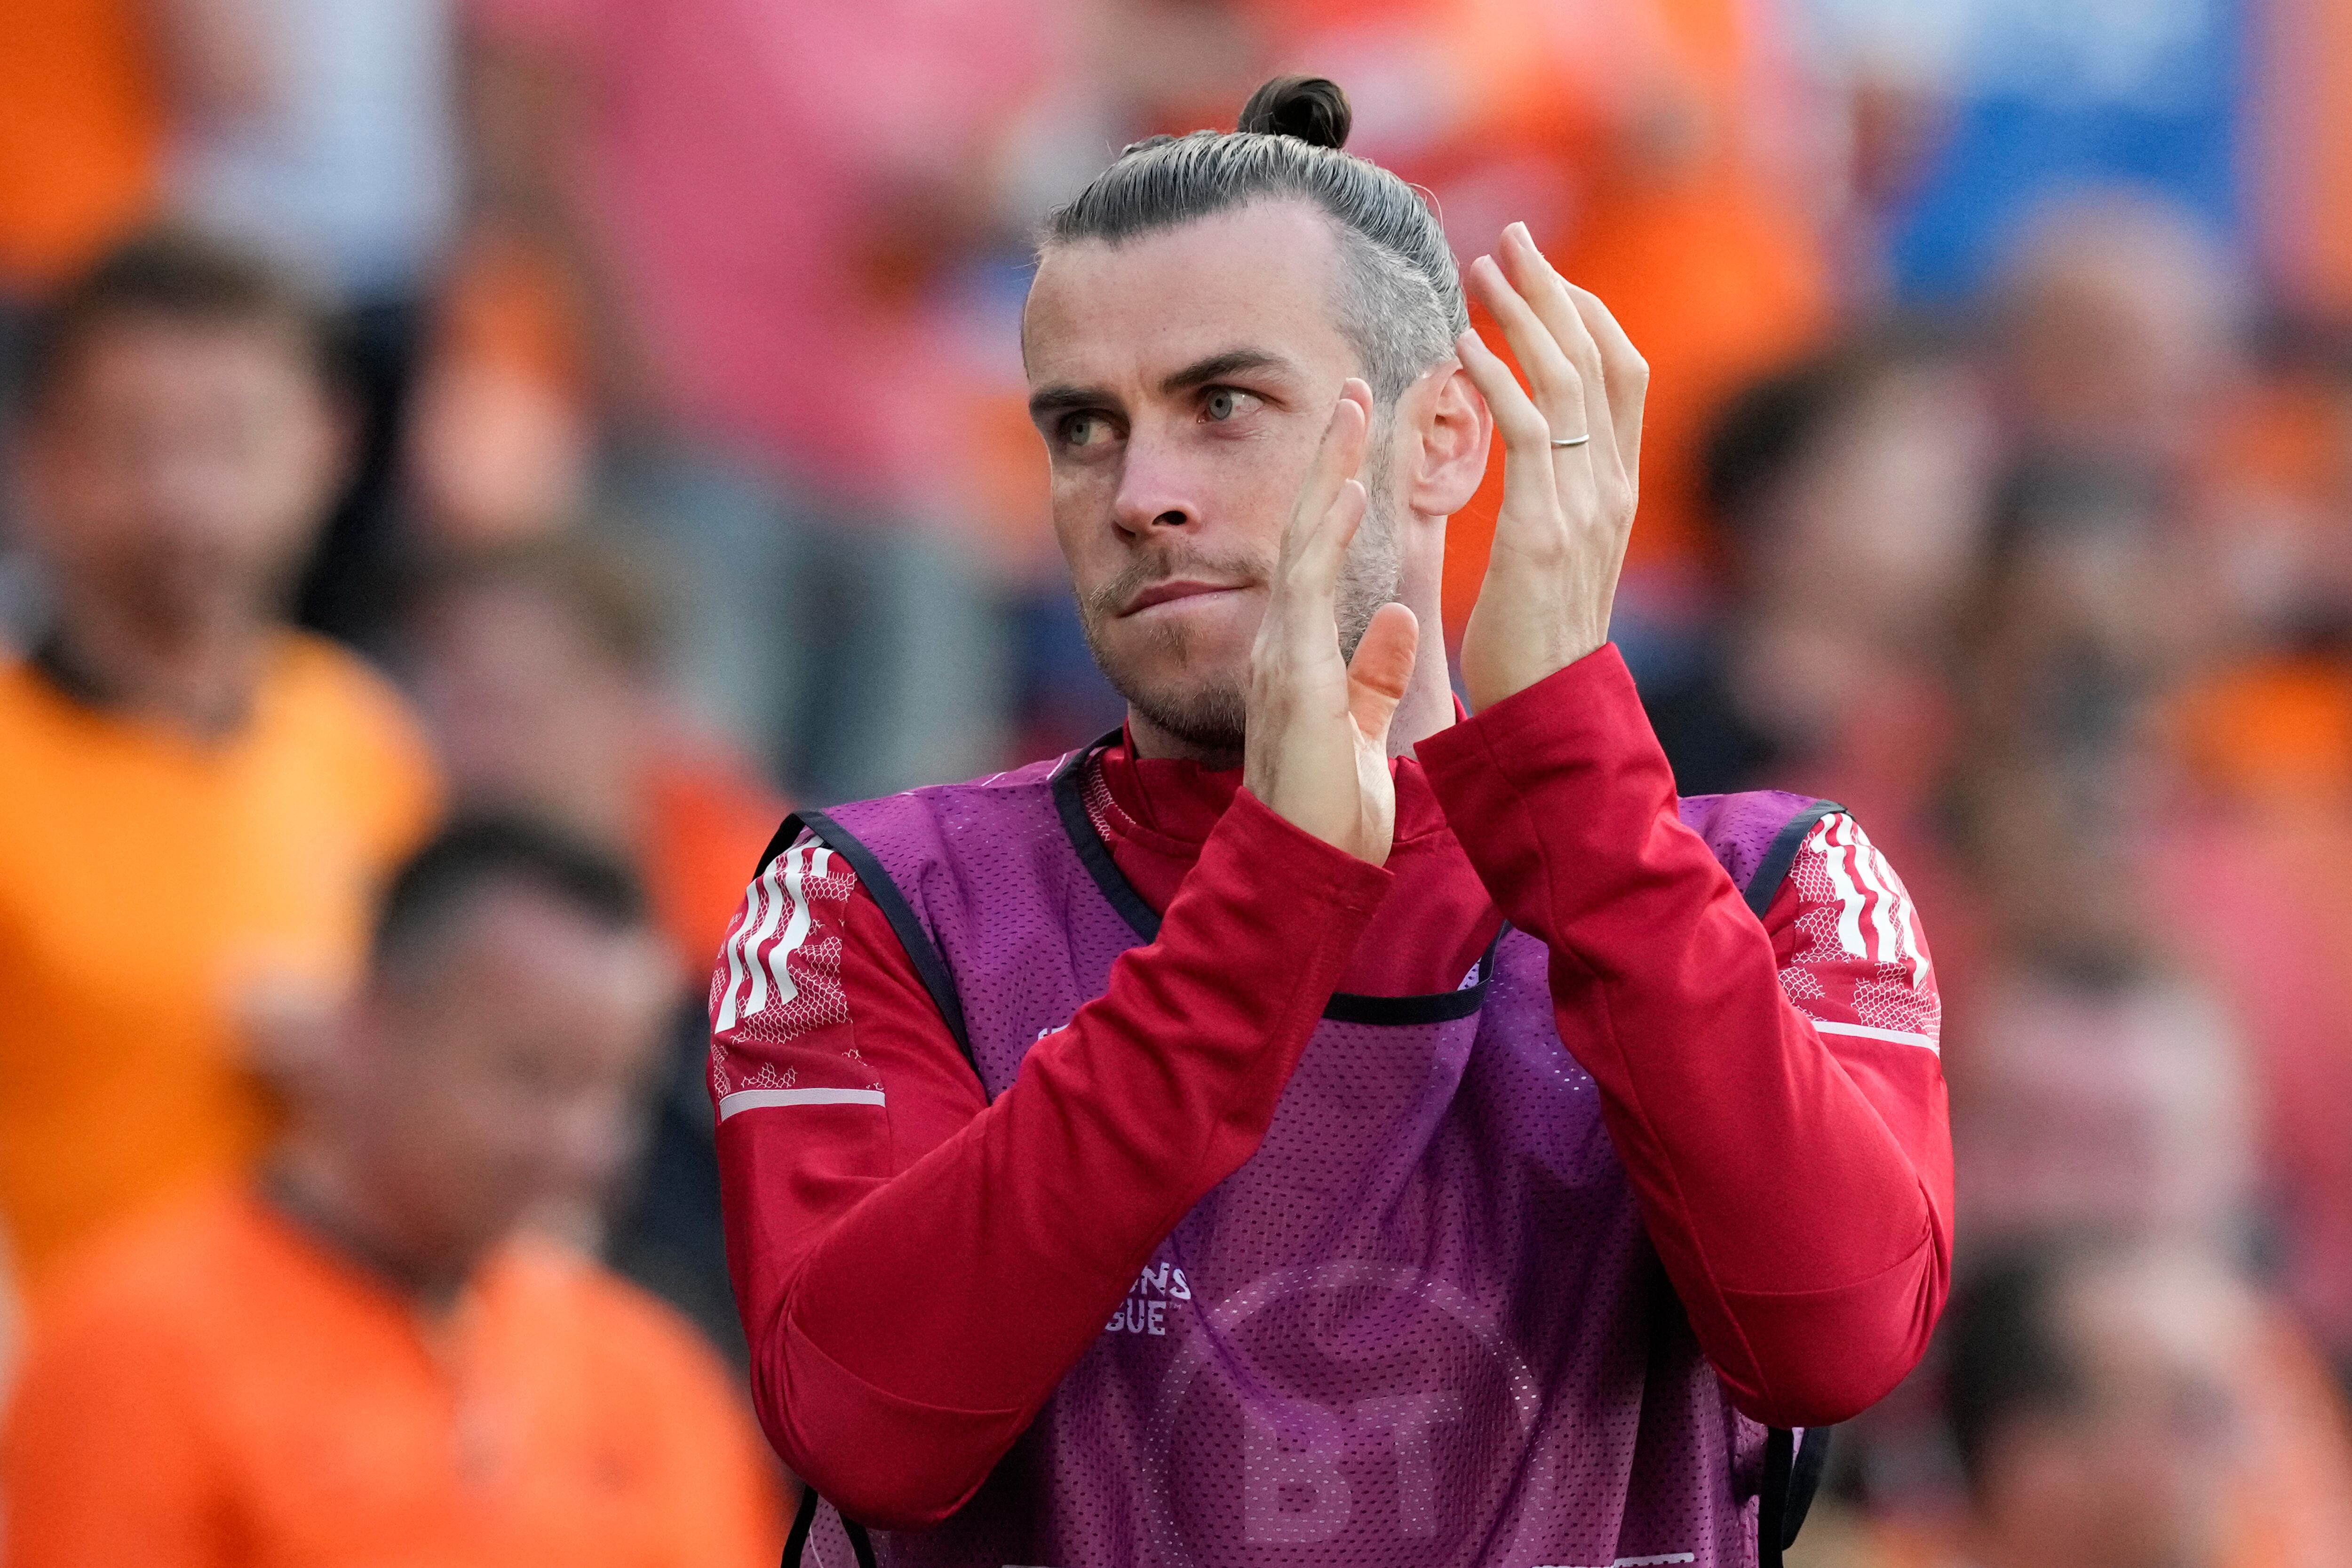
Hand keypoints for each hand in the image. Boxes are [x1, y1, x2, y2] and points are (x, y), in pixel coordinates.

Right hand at [1243, 380, 1420, 865]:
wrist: (1302, 864)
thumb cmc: (1328, 806)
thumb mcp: (1362, 722)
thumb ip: (1374, 671)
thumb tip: (1400, 618)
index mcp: (1303, 648)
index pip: (1323, 551)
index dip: (1343, 489)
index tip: (1368, 432)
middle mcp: (1285, 637)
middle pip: (1306, 527)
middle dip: (1331, 456)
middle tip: (1355, 386)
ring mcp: (1282, 650)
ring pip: (1301, 540)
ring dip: (1327, 471)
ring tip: (1351, 407)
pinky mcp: (1293, 672)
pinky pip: (1307, 590)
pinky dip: (1326, 537)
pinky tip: (1348, 491)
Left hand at [1453, 222, 1649, 711]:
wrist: (1548, 706)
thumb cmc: (1538, 636)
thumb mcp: (1562, 549)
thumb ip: (1559, 494)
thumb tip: (1539, 449)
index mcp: (1618, 487)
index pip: (1622, 373)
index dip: (1589, 314)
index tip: (1546, 275)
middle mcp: (1612, 485)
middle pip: (1598, 357)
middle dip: (1556, 290)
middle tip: (1512, 239)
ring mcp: (1584, 505)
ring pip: (1564, 381)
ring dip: (1522, 316)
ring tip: (1483, 270)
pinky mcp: (1543, 529)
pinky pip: (1526, 432)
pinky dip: (1498, 379)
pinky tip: (1464, 346)